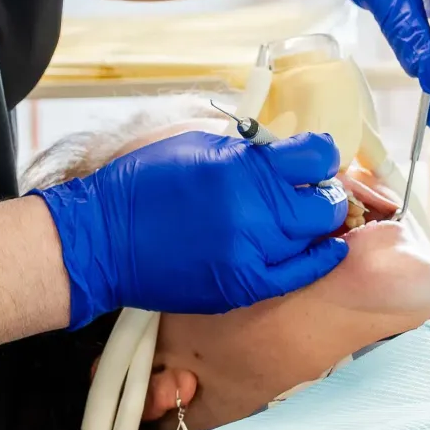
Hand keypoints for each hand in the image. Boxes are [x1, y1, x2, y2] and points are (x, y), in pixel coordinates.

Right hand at [37, 128, 347, 326]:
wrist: (104, 240)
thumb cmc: (143, 185)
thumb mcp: (196, 144)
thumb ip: (246, 150)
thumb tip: (283, 154)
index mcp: (243, 167)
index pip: (317, 155)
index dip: (319, 154)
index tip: (312, 158)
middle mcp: (255, 212)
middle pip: (325, 201)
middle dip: (322, 191)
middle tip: (309, 190)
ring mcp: (252, 254)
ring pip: (315, 238)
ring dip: (313, 224)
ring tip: (298, 218)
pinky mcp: (245, 286)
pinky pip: (300, 274)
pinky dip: (316, 259)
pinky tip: (320, 248)